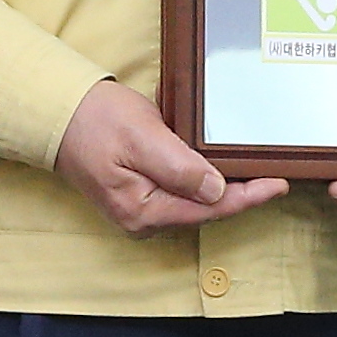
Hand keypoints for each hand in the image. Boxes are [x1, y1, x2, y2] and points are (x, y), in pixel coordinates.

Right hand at [55, 80, 285, 235]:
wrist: (59, 115)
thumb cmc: (96, 121)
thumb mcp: (142, 137)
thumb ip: (179, 167)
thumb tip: (217, 190)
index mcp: (144, 211)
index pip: (210, 210)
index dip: (248, 197)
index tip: (278, 183)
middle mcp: (143, 221)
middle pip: (206, 212)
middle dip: (241, 195)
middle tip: (275, 174)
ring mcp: (141, 212)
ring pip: (195, 204)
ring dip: (225, 189)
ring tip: (256, 171)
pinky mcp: (140, 197)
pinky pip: (181, 195)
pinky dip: (204, 182)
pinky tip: (222, 168)